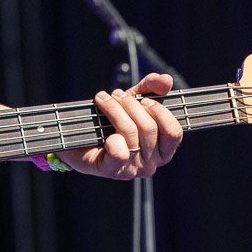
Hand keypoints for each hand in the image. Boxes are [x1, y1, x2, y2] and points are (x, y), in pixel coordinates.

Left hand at [59, 73, 180, 179]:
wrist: (77, 137)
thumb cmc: (109, 122)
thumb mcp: (132, 101)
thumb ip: (150, 88)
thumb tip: (166, 79)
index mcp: (162, 150)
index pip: (174, 132)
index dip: (160, 112)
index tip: (144, 99)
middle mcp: (151, 164)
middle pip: (150, 128)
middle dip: (131, 105)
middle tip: (116, 94)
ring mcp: (133, 169)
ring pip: (131, 133)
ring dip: (115, 111)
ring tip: (104, 99)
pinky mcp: (114, 171)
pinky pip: (120, 152)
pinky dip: (110, 136)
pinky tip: (102, 129)